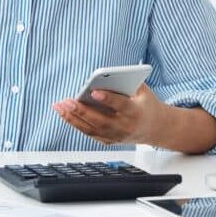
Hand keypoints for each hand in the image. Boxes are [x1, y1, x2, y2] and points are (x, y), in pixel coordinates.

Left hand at [52, 83, 166, 145]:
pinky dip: (77, 124)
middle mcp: (126, 127)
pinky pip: (90, 133)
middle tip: (66, 101)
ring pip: (92, 129)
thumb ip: (127, 81)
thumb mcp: (143, 89)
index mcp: (136, 112)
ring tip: (59, 107)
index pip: (121, 105)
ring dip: (73, 119)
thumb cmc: (146, 104)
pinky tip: (66, 114)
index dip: (108, 99)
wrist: (156, 128)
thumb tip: (106, 75)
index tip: (94, 91)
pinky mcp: (109, 141)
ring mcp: (117, 137)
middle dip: (82, 111)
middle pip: (101, 120)